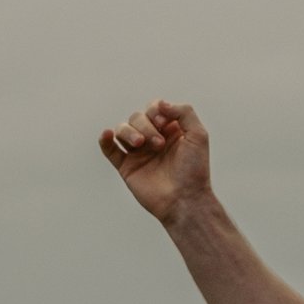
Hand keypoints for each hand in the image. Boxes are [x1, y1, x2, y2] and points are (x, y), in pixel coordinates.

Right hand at [98, 99, 212, 225]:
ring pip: (122, 129)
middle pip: (137, 117)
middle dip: (146, 126)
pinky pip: (110, 149)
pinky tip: (107, 134)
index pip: (155, 109)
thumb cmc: (194, 169)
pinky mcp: (126, 166)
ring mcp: (138, 152)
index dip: (156, 112)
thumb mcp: (198, 135)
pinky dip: (105, 140)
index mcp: (170, 130)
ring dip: (129, 132)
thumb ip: (184, 112)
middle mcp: (153, 139)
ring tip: (141, 144)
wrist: (184, 199)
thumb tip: (160, 103)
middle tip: (159, 144)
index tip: (165, 124)